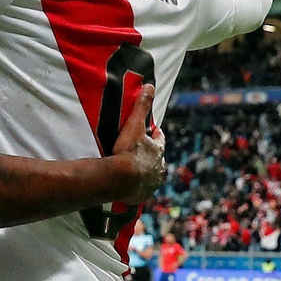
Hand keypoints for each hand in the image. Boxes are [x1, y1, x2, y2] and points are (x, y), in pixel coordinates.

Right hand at [111, 86, 166, 203]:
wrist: (120, 179)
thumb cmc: (128, 152)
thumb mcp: (134, 125)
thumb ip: (141, 106)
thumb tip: (150, 85)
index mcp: (158, 150)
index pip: (160, 140)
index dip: (155, 135)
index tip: (152, 132)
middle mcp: (158, 167)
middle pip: (157, 159)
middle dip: (151, 155)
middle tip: (141, 152)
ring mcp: (151, 182)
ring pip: (152, 175)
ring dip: (147, 172)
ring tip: (136, 171)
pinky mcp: (143, 194)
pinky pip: (142, 190)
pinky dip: (139, 187)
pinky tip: (131, 187)